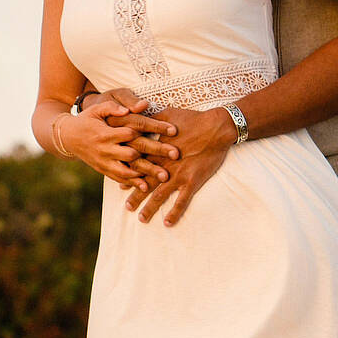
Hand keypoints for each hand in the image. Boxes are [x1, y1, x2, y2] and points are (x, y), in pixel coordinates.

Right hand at [61, 99, 176, 191]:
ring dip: (147, 173)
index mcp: (106, 132)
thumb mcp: (96, 109)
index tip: (172, 130)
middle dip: (155, 153)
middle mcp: (105, 149)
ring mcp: (104, 161)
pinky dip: (132, 183)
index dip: (153, 129)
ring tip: (164, 176)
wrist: (68, 138)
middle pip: (134, 152)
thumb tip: (131, 109)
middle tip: (175, 154)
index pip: (132, 131)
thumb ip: (113, 107)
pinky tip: (146, 186)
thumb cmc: (86, 119)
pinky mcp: (103, 170)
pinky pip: (119, 178)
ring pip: (128, 170)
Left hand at [121, 105, 235, 226]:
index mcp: (157, 150)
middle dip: (136, 196)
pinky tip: (168, 223)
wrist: (216, 127)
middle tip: (127, 208)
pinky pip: (182, 201)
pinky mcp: (192, 181)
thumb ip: (150, 119)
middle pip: (145, 183)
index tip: (120, 185)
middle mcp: (164, 165)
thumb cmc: (192, 118)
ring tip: (142, 219)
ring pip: (160, 195)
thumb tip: (136, 114)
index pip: (138, 165)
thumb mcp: (167, 114)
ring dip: (150, 208)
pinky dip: (174, 212)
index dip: (129, 176)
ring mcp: (178, 174)